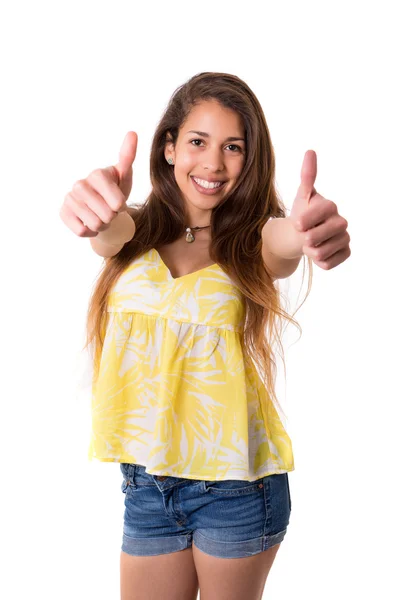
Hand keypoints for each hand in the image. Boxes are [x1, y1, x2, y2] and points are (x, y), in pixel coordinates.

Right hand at [59, 131, 137, 238]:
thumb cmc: (115, 188)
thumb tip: (132, 132)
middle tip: (109, 210)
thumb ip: (128, 156)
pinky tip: (90, 221)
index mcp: (97, 174)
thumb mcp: (125, 175)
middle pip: (107, 216)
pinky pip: (81, 231)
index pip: (118, 203)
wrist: (100, 205)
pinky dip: (90, 231)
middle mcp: (80, 184)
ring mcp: (70, 198)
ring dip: (102, 225)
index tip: (118, 201)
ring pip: (95, 224)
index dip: (121, 207)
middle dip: (112, 217)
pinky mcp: (63, 212)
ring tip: (100, 215)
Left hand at [288, 150, 350, 269]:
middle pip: (315, 237)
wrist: (304, 235)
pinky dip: (318, 261)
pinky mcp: (345, 252)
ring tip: (310, 243)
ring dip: (310, 251)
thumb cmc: (303, 213)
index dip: (301, 222)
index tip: (297, 223)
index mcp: (330, 205)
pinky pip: (327, 264)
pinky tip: (319, 251)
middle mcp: (341, 221)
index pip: (312, 216)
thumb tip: (310, 151)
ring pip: (320, 253)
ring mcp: (344, 238)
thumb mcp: (301, 195)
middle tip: (304, 234)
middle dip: (304, 238)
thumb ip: (306, 175)